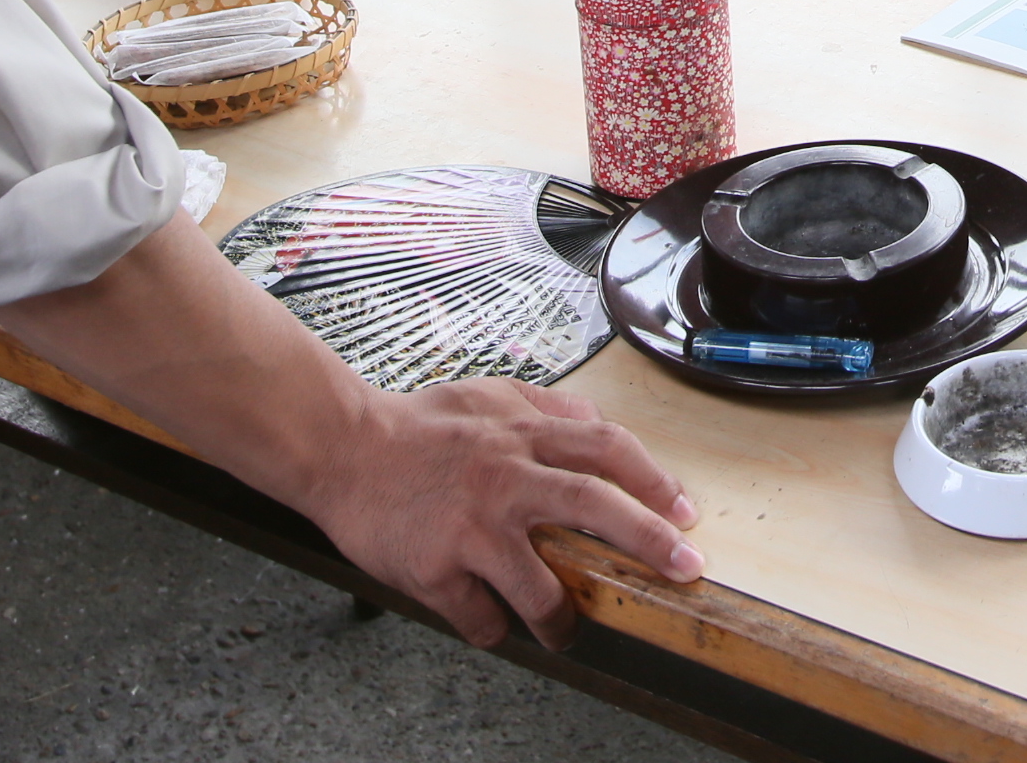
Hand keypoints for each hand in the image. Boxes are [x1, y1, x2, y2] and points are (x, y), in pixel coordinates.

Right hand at [304, 377, 702, 647]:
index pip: (608, 450)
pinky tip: (490, 621)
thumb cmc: (416, 426)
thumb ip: (546, 409)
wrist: (340, 448)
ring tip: (566, 630)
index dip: (655, 482)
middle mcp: (505, 479)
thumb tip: (595, 422)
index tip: (685, 514)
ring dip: (563, 619)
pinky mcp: (436, 569)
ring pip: (540, 589)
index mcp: (522, 435)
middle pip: (595, 509)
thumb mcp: (489, 396)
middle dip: (650, 543)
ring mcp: (471, 528)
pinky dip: (492, 628)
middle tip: (684, 572)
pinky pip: (481, 619)